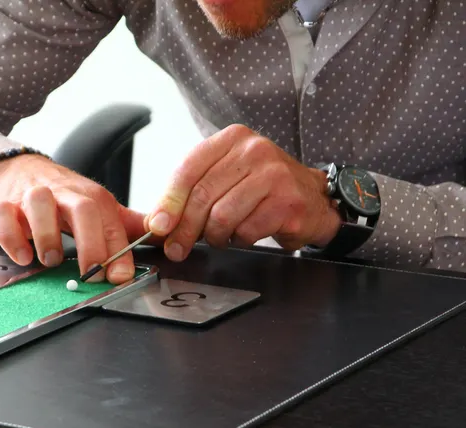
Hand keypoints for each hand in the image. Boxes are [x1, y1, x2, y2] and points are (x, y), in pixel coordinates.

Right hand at [0, 154, 158, 283]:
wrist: (19, 170)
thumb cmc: (62, 196)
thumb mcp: (97, 207)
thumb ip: (127, 224)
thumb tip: (164, 235)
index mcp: (91, 198)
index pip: (111, 221)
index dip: (119, 250)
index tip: (121, 277)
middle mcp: (64, 194)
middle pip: (83, 208)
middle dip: (90, 243)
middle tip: (91, 273)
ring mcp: (32, 197)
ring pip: (39, 203)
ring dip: (46, 235)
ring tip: (49, 259)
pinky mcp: (5, 205)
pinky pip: (2, 217)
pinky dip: (11, 237)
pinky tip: (22, 255)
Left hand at [144, 124, 341, 260]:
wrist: (312, 198)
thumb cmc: (261, 189)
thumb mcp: (223, 179)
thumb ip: (189, 196)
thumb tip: (156, 224)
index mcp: (231, 139)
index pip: (188, 170)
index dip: (168, 202)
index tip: (157, 226)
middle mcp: (254, 150)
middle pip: (202, 196)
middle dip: (184, 229)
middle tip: (177, 248)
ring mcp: (275, 174)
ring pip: (222, 217)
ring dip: (215, 235)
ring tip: (221, 235)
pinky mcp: (288, 202)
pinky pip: (246, 231)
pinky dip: (239, 239)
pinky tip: (245, 233)